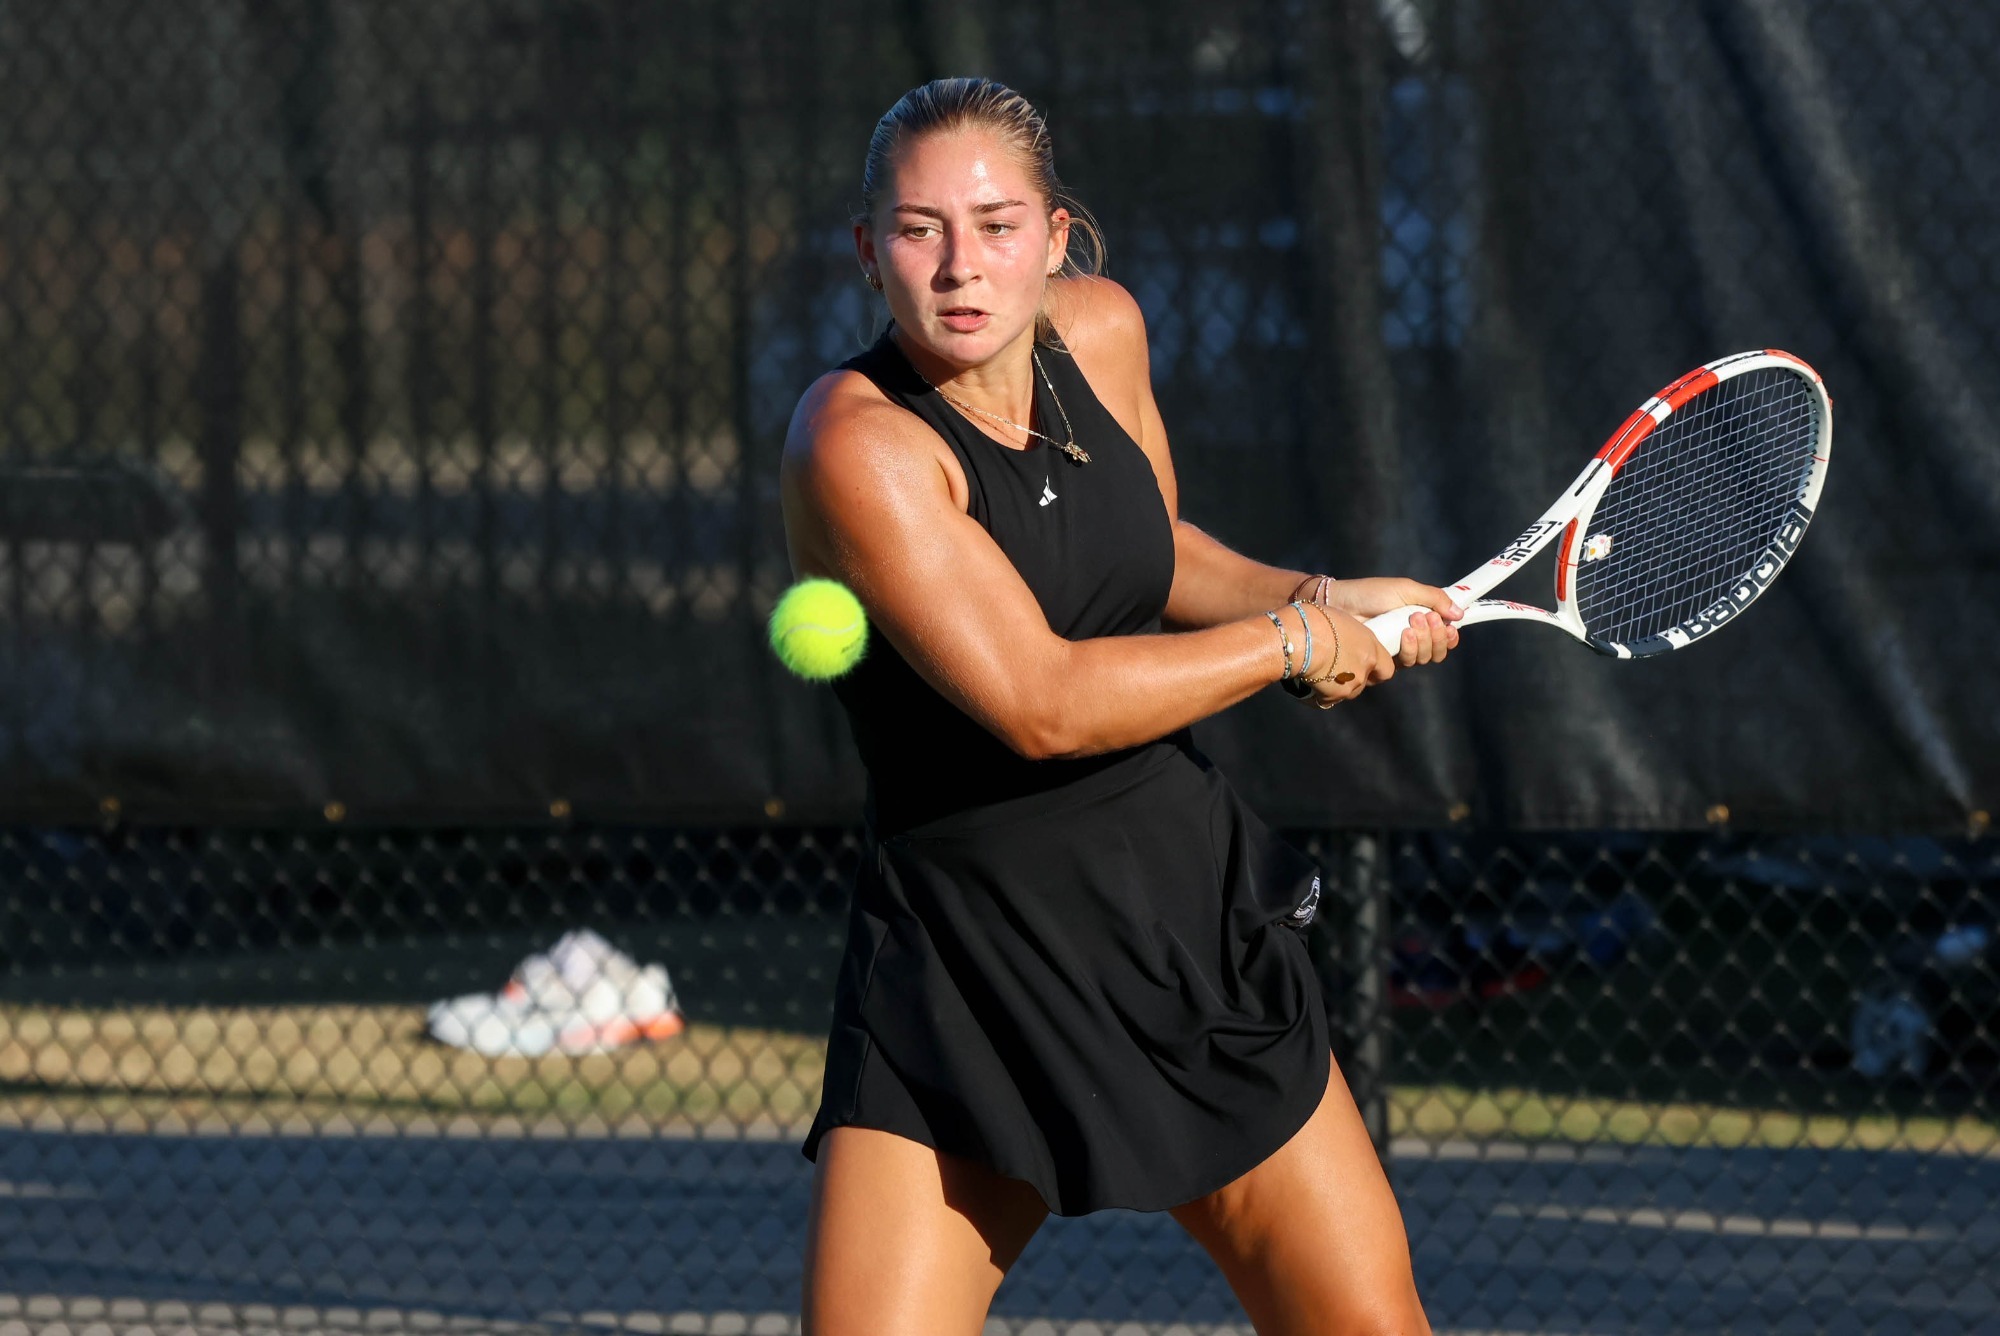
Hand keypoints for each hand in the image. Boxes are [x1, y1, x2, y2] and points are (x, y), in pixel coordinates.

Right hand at [1292, 602, 1397, 709]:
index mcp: (1370, 648)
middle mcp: (1364, 669)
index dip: (1377, 669)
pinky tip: (1307, 683)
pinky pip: (1327, 699)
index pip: (1386, 668)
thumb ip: (1350, 636)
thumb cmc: (1316, 621)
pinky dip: (1319, 694)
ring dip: (1337, 686)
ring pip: (1347, 692)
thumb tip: (1343, 639)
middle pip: (1366, 682)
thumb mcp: (1342, 621)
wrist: (1298, 637)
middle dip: (1354, 677)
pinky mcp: (1332, 697)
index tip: (1366, 665)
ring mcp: (1349, 685)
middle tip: (1338, 667)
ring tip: (1319, 673)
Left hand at [1313, 576, 1460, 668]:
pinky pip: (1406, 663)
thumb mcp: (1407, 589)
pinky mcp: (1384, 661)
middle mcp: (1411, 638)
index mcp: (1419, 621)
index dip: (1450, 636)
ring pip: (1424, 658)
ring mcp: (1397, 651)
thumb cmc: (1371, 593)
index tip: (1452, 627)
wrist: (1342, 603)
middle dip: (1437, 635)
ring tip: (1412, 621)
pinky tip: (1404, 634)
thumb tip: (1460, 613)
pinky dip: (1410, 648)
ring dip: (1424, 640)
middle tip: (1426, 618)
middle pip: (1437, 651)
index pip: (1443, 637)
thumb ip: (1434, 598)